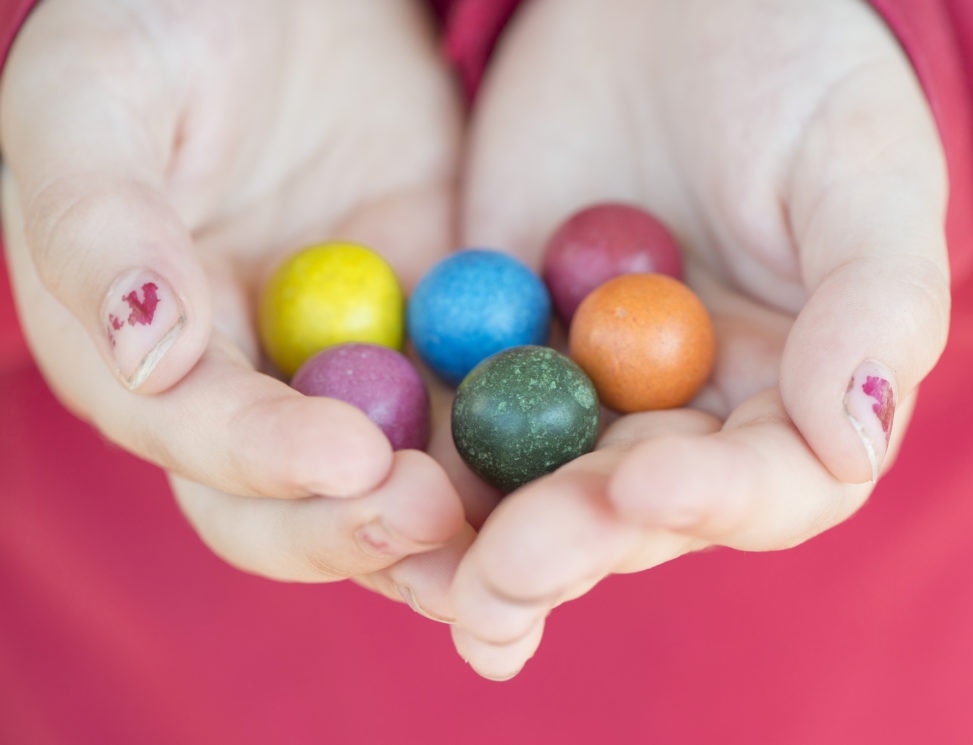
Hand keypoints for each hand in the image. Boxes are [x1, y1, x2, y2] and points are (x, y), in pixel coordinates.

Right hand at [1, 0, 468, 617]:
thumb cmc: (159, 22)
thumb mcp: (93, 100)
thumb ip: (98, 224)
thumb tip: (146, 354)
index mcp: (140, 361)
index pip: (197, 443)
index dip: (265, 463)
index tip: (351, 457)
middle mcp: (249, 391)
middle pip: (297, 504)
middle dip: (363, 527)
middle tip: (439, 518)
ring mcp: (352, 370)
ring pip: (402, 480)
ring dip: (458, 526)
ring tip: (522, 534)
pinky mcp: (438, 337)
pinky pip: (483, 406)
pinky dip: (524, 447)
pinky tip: (577, 461)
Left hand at [447, 0, 950, 677]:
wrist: (669, 5)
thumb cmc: (800, 73)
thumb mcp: (860, 170)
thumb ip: (876, 303)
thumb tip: (856, 439)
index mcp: (797, 400)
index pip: (771, 486)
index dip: (715, 502)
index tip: (643, 483)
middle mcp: (691, 421)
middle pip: (639, 513)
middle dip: (577, 544)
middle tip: (510, 568)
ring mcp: (589, 395)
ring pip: (541, 493)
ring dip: (490, 549)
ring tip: (449, 590)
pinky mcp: (502, 355)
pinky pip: (459, 420)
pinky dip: (421, 467)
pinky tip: (375, 506)